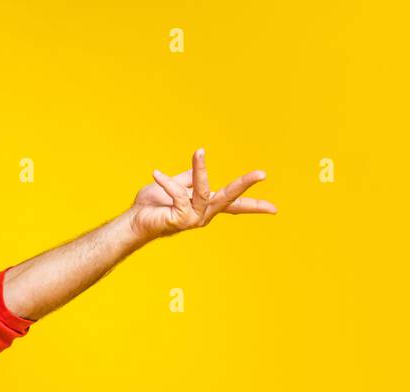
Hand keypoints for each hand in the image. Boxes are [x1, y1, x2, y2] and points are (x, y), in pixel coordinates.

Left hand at [129, 147, 275, 241]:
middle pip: (229, 198)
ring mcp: (192, 218)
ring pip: (204, 192)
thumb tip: (197, 168)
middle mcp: (203, 214)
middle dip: (244, 185)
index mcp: (205, 205)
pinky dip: (168, 182)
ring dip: (200, 171)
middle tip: (262, 173)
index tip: (275, 209)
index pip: (234, 204)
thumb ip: (187, 179)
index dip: (254, 205)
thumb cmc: (152, 206)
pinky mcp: (179, 219)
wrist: (134, 221)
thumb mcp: (174, 186)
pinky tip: (157, 174)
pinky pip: (178, 194)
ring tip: (199, 152)